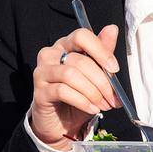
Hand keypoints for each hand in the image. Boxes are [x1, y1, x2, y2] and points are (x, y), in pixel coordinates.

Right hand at [29, 24, 119, 148]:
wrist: (61, 122)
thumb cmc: (78, 95)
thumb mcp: (95, 75)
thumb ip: (102, 53)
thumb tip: (112, 29)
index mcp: (65, 45)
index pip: (81, 36)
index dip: (100, 50)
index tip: (114, 68)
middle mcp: (50, 54)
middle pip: (80, 61)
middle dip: (102, 81)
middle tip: (112, 97)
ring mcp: (42, 72)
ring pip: (71, 75)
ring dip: (92, 92)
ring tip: (103, 105)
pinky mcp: (38, 91)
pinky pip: (62, 91)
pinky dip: (82, 101)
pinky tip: (92, 109)